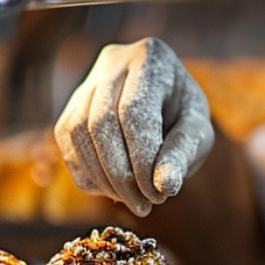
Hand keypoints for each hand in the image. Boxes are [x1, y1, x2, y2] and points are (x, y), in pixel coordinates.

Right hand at [54, 39, 213, 216]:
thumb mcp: (197, 131)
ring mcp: (88, 82)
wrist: (166, 103)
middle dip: (120, 174)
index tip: (159, 195)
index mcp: (150, 58)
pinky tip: (112, 190)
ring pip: (78, 132)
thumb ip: (182, 154)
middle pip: (100, 122)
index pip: (135, 112)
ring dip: (102, 178)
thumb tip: (164, 186)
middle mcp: (113, 62)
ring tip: (131, 201)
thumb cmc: (185, 117)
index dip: (142, 159)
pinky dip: (87, 173)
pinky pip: (67, 142)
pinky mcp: (72, 106)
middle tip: (144, 206)